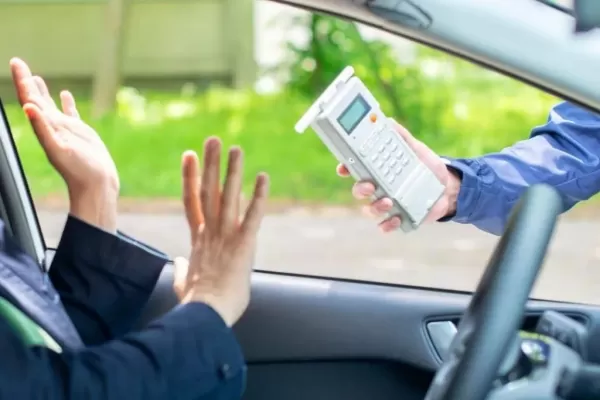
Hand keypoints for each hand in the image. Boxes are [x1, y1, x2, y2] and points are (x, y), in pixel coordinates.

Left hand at [10, 58, 119, 232]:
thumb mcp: (58, 149)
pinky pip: (71, 114)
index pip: (30, 99)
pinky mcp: (81, 133)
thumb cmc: (79, 170)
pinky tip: (64, 94)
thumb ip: (43, 128)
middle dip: (27, 81)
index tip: (16, 62)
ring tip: (35, 77)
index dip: (22, 81)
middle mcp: (53, 126)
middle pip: (36, 99)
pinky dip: (67, 103)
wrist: (96, 185)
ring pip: (51, 105)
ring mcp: (66, 129)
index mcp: (45, 128)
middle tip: (18, 62)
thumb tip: (29, 106)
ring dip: (42, 91)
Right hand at [173, 137, 268, 326]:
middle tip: (213, 140)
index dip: (190, 177)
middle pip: (208, 191)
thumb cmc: (196, 303)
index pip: (192, 201)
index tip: (189, 156)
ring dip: (232, 171)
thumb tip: (178, 262)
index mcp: (197, 239)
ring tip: (236, 148)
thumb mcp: (183, 283)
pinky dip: (259, 196)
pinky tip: (263, 177)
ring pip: (229, 196)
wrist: (206, 314)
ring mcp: (226, 236)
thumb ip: (180, 269)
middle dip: (211, 163)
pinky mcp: (244, 244)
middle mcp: (210, 231)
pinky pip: (253, 215)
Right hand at [336, 119, 460, 232]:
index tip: (343, 168)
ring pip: (369, 209)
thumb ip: (402, 137)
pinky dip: (387, 225)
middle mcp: (379, 188)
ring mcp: (387, 204)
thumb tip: (389, 122)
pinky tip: (395, 218)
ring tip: (388, 201)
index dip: (346, 168)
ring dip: (374, 207)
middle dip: (360, 189)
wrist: (449, 187)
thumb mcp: (417, 149)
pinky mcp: (398, 218)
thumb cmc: (427, 167)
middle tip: (370, 185)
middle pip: (359, 190)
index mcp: (379, 170)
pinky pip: (385, 225)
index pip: (356, 169)